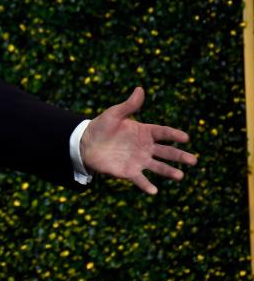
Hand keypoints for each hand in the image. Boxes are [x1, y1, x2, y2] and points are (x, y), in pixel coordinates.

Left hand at [80, 87, 196, 194]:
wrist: (86, 143)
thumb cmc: (101, 126)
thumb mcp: (114, 114)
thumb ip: (129, 105)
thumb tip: (140, 89)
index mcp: (144, 131)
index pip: (163, 133)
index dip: (174, 135)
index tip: (185, 138)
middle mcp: (145, 147)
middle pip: (166, 152)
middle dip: (180, 156)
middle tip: (194, 161)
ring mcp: (139, 160)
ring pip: (157, 167)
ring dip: (169, 172)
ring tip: (180, 176)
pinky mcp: (128, 172)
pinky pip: (140, 179)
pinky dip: (146, 185)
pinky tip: (154, 191)